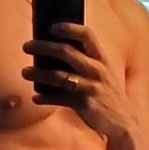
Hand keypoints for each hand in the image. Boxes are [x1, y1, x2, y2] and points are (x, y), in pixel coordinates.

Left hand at [21, 22, 135, 137]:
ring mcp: (90, 87)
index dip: (69, 28)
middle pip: (65, 52)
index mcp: (101, 59)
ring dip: (38, 73)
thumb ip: (85, 63)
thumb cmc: (106, 95)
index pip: (87, 35)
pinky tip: (35, 98)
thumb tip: (55, 53)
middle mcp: (97, 70)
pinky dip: (44, 98)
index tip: (51, 27)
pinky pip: (58, 98)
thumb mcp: (102, 75)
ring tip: (25, 72)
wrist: (123, 123)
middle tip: (26, 46)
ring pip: (58, 76)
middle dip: (42, 46)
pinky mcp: (84, 104)